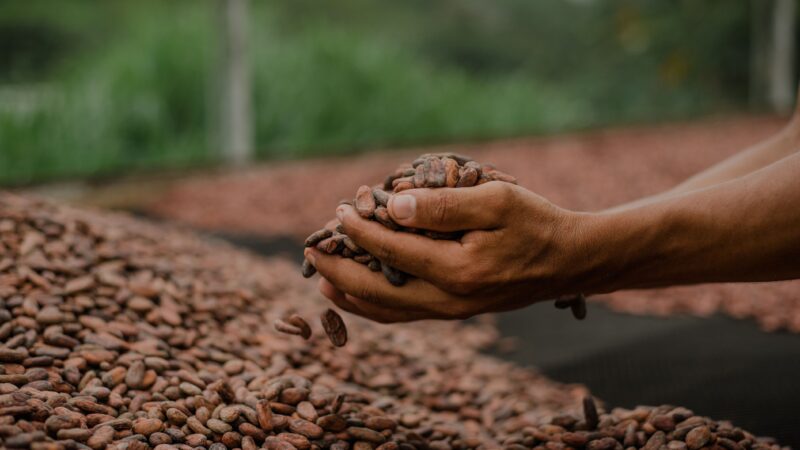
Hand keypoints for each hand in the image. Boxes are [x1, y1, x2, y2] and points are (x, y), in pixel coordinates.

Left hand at [305, 181, 599, 322]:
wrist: (570, 261)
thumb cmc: (537, 223)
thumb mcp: (497, 201)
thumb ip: (443, 205)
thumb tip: (392, 206)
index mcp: (457, 270)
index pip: (391, 250)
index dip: (359, 230)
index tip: (339, 209)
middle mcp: (449, 299)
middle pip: (377, 290)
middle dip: (339, 269)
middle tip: (311, 250)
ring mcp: (451, 310)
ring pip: (387, 310)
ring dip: (350, 293)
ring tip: (321, 279)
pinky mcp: (455, 310)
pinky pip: (404, 314)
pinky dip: (374, 305)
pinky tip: (358, 295)